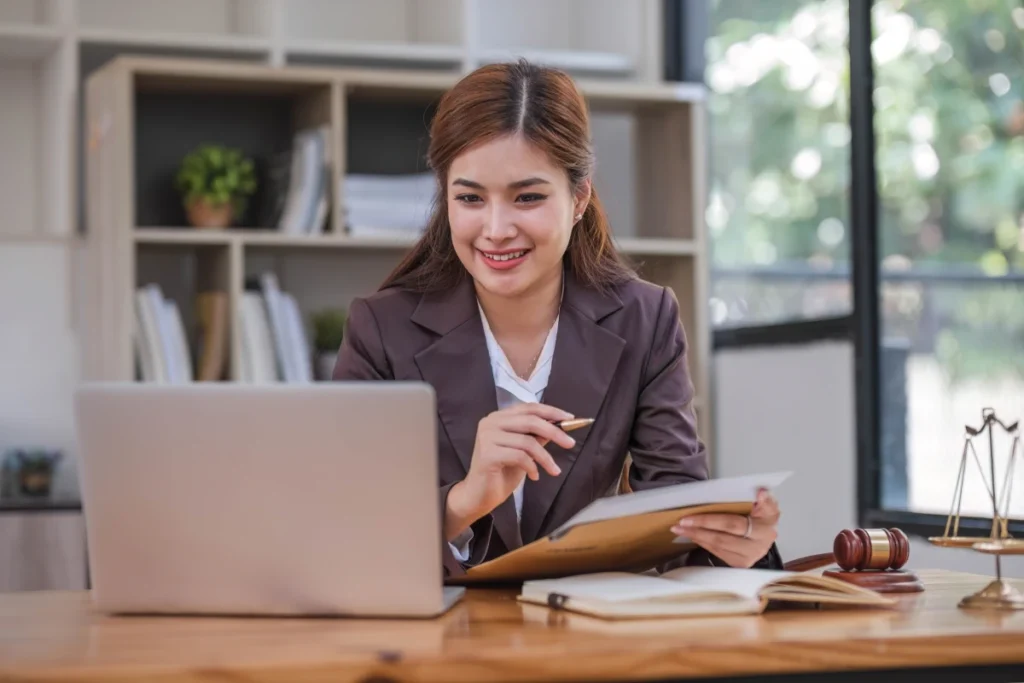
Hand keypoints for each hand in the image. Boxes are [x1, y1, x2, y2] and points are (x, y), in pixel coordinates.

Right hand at [445, 402, 575, 538]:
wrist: (479, 495)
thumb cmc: (501, 473)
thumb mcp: (524, 451)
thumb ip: (536, 436)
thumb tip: (559, 425)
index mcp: (498, 417)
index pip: (529, 408)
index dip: (551, 412)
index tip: (570, 419)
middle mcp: (490, 422)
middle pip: (530, 421)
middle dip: (555, 432)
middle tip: (570, 443)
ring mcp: (487, 437)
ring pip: (528, 442)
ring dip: (545, 458)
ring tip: (554, 470)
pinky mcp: (487, 454)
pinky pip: (520, 457)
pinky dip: (532, 467)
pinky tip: (534, 476)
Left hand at [670, 488, 779, 567]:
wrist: (766, 535)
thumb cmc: (762, 516)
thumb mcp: (767, 504)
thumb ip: (764, 498)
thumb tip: (761, 492)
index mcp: (765, 526)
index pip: (734, 523)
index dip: (712, 520)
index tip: (692, 516)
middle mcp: (758, 545)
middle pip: (723, 536)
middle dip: (700, 528)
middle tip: (681, 522)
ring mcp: (749, 557)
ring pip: (718, 546)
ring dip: (697, 536)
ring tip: (680, 528)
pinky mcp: (739, 564)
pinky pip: (717, 552)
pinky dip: (703, 542)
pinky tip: (692, 535)